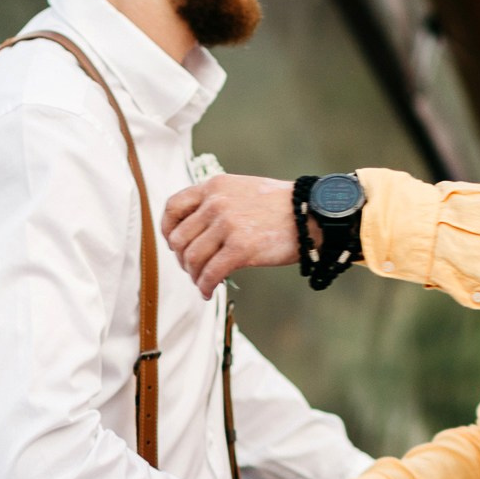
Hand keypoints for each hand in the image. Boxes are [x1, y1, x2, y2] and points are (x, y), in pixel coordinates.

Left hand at [163, 175, 298, 298]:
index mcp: (214, 186)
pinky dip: (205, 287)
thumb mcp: (241, 190)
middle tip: (193, 270)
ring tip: (202, 283)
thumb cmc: (280, 206)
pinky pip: (210, 274)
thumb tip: (196, 232)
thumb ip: (217, 203)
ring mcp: (227, 225)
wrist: (311, 213)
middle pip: (179, 238)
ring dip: (194, 276)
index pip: (173, 207)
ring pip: (192, 258)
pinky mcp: (241, 248)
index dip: (168, 231)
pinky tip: (209, 292)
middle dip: (182, 260)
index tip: (175, 245)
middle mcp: (216, 203)